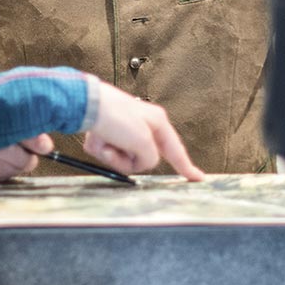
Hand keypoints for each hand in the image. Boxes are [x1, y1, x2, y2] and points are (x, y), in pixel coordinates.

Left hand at [83, 82, 204, 180]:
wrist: (86, 105)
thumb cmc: (116, 117)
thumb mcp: (143, 142)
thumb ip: (149, 158)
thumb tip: (142, 162)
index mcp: (158, 123)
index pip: (176, 151)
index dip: (187, 167)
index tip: (198, 178)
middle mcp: (143, 125)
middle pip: (142, 158)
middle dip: (127, 160)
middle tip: (116, 150)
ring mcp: (124, 129)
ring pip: (123, 158)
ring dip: (112, 155)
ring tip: (104, 142)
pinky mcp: (107, 132)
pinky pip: (108, 151)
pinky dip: (100, 149)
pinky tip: (96, 137)